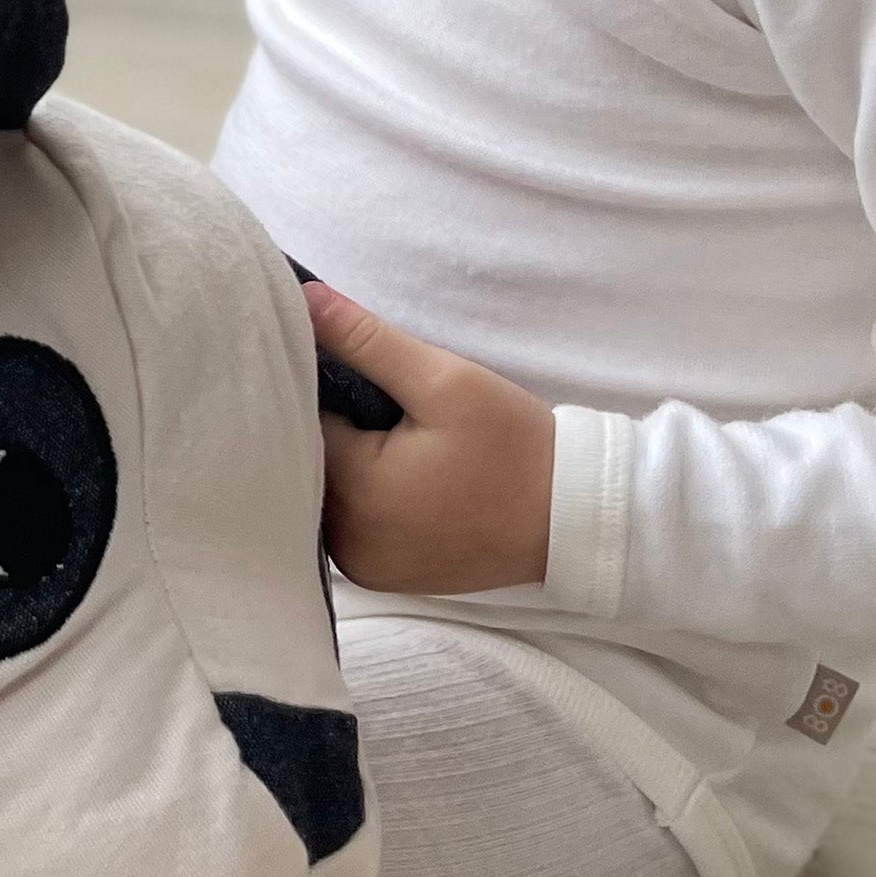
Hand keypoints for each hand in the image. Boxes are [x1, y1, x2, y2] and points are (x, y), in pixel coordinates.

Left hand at [302, 281, 553, 595]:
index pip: (304, 420)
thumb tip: (303, 298)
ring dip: (345, 463)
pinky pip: (350, 524)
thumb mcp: (443, 380)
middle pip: (310, 461)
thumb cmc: (512, 446)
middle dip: (334, 427)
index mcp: (354, 492)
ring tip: (393, 437)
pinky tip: (398, 473)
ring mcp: (364, 566)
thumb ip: (366, 340)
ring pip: (327, 494)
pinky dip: (363, 497)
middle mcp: (346, 541)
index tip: (355, 371)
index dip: (322, 387)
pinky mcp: (383, 577)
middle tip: (381, 403)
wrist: (572, 518)